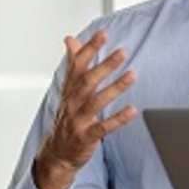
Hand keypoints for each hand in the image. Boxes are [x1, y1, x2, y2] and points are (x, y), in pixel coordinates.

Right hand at [33, 31, 136, 188]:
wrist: (57, 154)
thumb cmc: (67, 119)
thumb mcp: (68, 90)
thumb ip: (72, 64)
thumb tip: (70, 39)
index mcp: (69, 90)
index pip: (77, 65)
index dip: (89, 49)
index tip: (103, 34)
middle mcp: (72, 103)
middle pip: (87, 81)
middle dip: (104, 65)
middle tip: (122, 52)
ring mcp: (78, 121)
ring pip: (96, 102)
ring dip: (115, 88)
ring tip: (132, 76)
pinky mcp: (86, 137)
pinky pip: (103, 127)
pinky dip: (118, 119)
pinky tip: (132, 110)